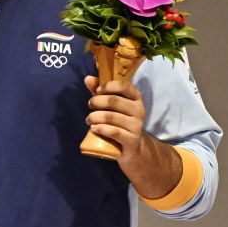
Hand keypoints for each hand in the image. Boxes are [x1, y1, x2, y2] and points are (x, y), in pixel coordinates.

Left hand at [85, 75, 181, 197]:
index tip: (97, 90)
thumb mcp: (109, 105)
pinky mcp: (132, 140)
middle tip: (90, 105)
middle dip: (97, 102)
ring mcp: (137, 126)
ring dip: (95, 117)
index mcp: (136, 98)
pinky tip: (94, 128)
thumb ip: (99, 92)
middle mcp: (139, 110)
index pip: (124, 85)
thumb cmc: (118, 121)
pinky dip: (101, 129)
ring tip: (89, 119)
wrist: (131, 148)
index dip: (108, 86)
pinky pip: (114, 132)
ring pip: (112, 117)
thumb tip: (88, 78)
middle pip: (114, 101)